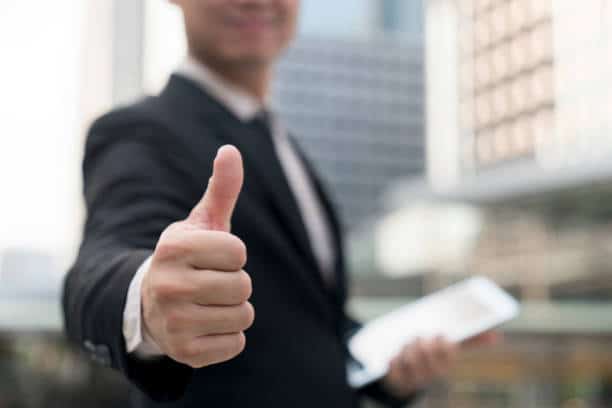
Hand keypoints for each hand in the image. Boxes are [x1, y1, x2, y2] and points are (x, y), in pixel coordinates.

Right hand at [141, 145, 253, 367]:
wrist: (150, 304)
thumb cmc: (187, 258)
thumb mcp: (200, 223)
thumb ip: (220, 189)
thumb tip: (231, 150)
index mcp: (173, 247)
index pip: (238, 253)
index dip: (234, 255)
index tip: (213, 257)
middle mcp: (168, 285)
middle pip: (243, 285)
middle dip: (235, 283)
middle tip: (210, 283)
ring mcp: (174, 322)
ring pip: (243, 315)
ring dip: (235, 309)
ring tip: (209, 304)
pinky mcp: (184, 352)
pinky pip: (237, 344)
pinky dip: (229, 336)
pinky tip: (206, 326)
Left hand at [382, 332, 498, 397]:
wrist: (404, 380)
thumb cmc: (429, 358)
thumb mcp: (447, 348)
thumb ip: (471, 341)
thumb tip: (497, 336)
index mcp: (445, 366)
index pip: (449, 354)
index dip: (444, 345)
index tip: (441, 333)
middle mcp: (431, 375)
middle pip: (428, 353)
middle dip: (423, 342)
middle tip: (419, 335)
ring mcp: (413, 379)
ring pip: (411, 359)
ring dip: (407, 348)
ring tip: (406, 343)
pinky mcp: (397, 382)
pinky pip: (394, 369)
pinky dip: (394, 361)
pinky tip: (393, 356)